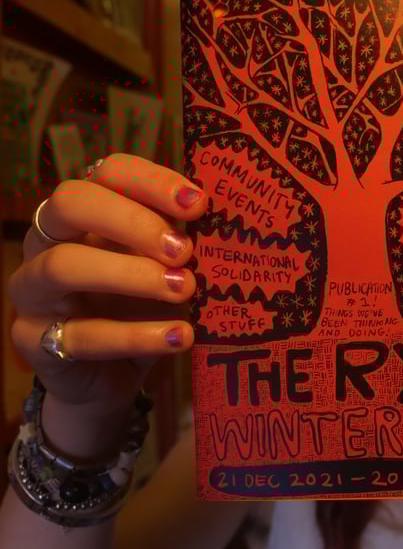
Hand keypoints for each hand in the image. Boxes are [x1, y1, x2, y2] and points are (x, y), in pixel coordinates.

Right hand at [8, 155, 205, 423]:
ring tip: (184, 289)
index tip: (199, 204)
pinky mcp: (32, 340)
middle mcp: (49, 240)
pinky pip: (81, 335)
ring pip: (64, 265)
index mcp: (87, 211)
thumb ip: (182, 240)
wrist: (111, 376)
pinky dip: (137, 336)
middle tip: (184, 250)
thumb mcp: (167, 267)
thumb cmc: (143, 306)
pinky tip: (180, 337)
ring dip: (132, 275)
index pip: (109, 171)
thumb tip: (225, 221)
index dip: (152, 182)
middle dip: (133, 222)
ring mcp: (32, 289)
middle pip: (72, 202)